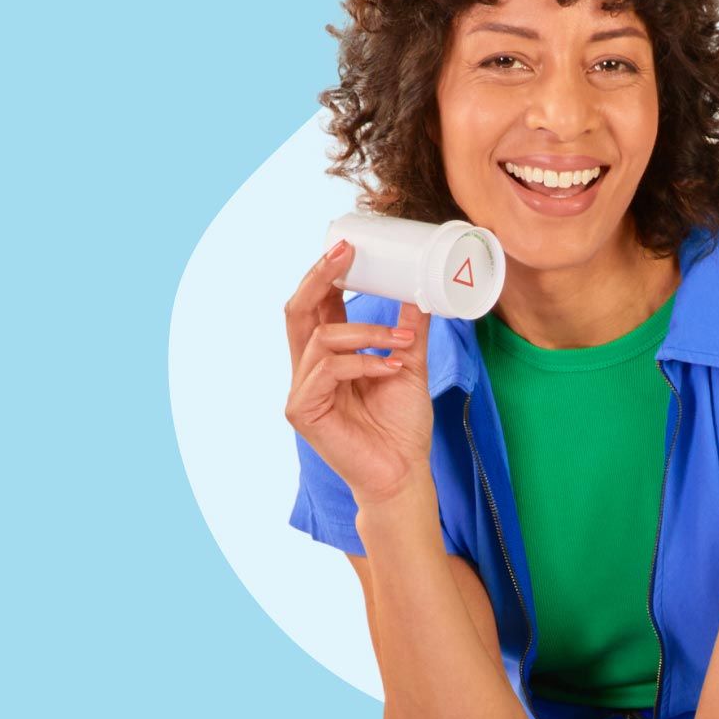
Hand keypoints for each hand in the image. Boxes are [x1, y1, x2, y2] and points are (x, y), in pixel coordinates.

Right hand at [283, 238, 434, 507]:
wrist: (403, 473)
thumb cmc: (401, 425)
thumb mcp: (409, 364)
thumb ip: (409, 329)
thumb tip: (421, 289)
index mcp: (329, 355)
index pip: (317, 305)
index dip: (325, 273)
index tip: (349, 246)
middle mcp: (308, 369)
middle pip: (297, 310)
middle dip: (319, 277)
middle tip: (347, 254)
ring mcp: (301, 390)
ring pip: (321, 337)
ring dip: (366, 333)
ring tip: (401, 342)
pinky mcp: (303, 410)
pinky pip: (328, 370)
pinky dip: (363, 364)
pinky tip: (390, 370)